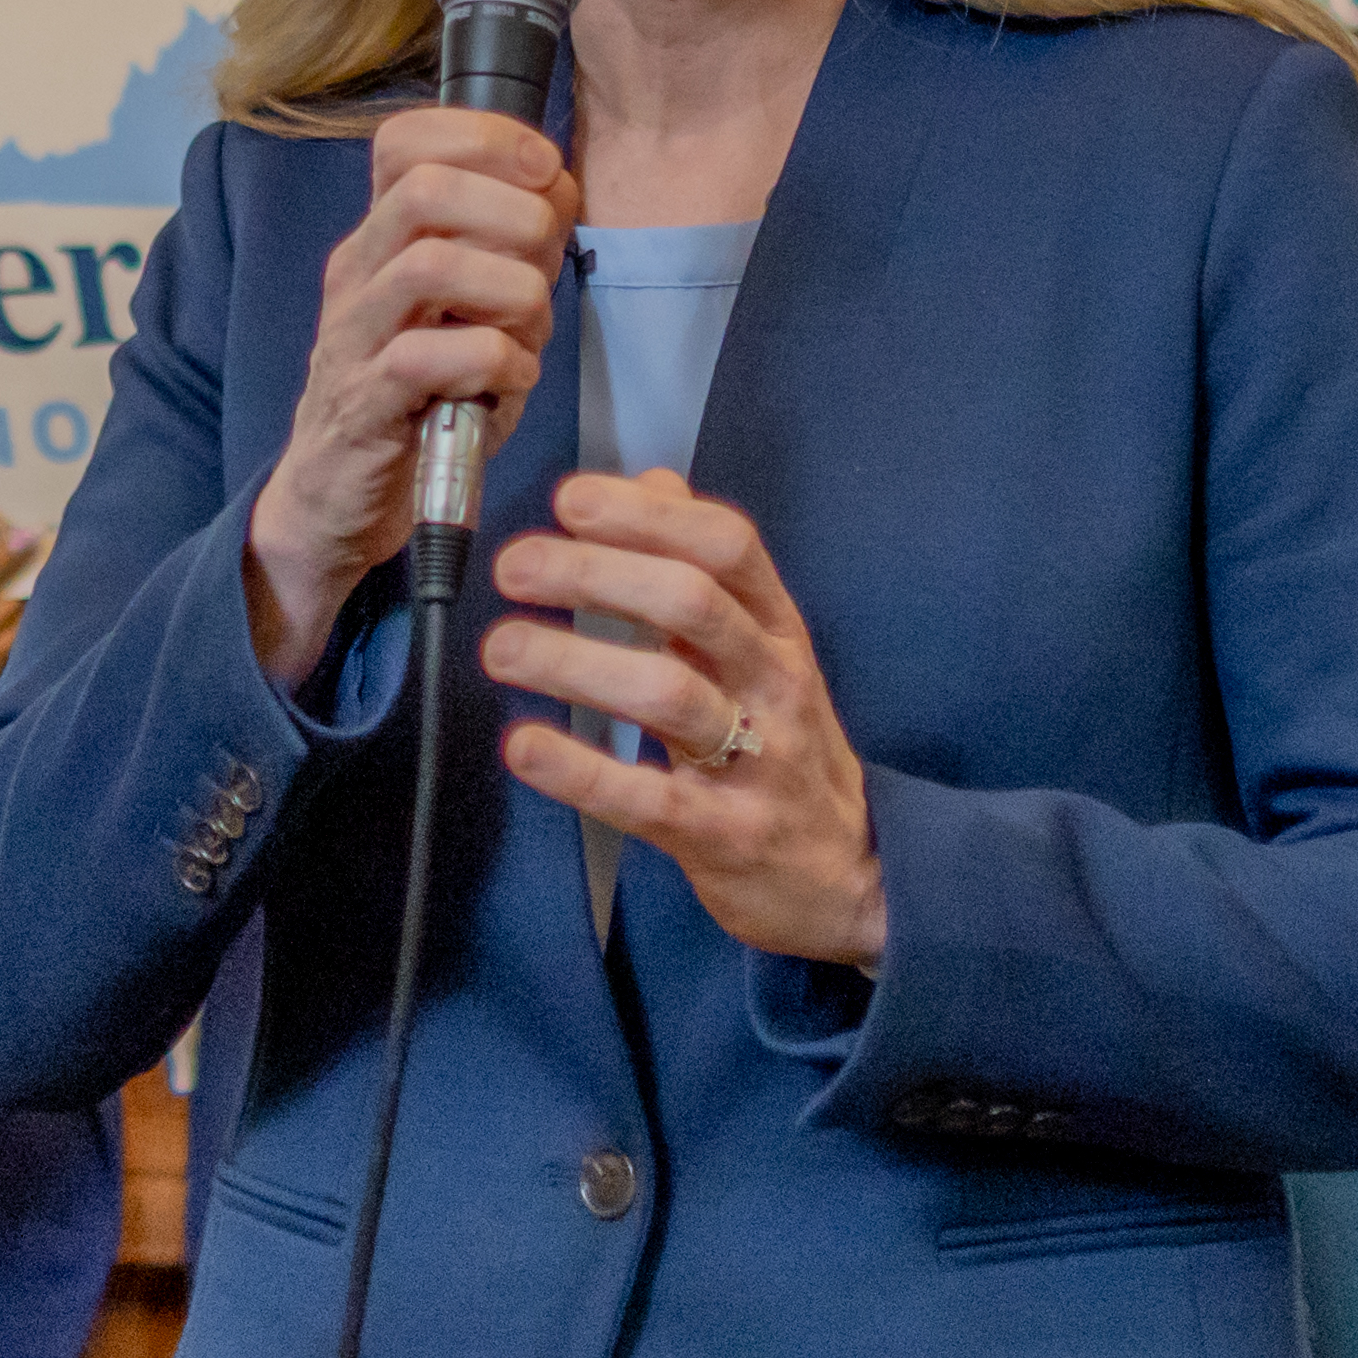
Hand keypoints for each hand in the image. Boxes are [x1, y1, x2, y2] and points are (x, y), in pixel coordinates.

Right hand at [244, 104, 571, 680]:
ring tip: (531, 331)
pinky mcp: (362, 404)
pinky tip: (512, 382)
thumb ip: (511, 249)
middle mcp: (357, 272)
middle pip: (425, 188)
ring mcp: (353, 336)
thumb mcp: (471, 309)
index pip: (405, 139)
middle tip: (546, 262)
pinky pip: (427, 359)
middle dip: (513, 214)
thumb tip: (559, 188)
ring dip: (509, 292)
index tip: (545, 169)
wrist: (339, 499)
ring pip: (428, 266)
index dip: (484, 136)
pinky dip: (494, 363)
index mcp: (382, 237)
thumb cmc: (419, 397)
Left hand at [476, 469, 884, 967]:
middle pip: (692, 604)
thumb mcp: (762, 649)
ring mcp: (757, 760)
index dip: (648, 516)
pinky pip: (651, 799)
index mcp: (777, 629)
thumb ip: (705, 567)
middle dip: (596, 574)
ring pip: (670, 694)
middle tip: (516, 565)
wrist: (853, 876)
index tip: (572, 500)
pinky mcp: (725, 835)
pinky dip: (583, 772)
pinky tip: (525, 748)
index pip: (727, 546)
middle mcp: (773, 683)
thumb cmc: (787, 750)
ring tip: (504, 647)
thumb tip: (653, 481)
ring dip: (577, 663)